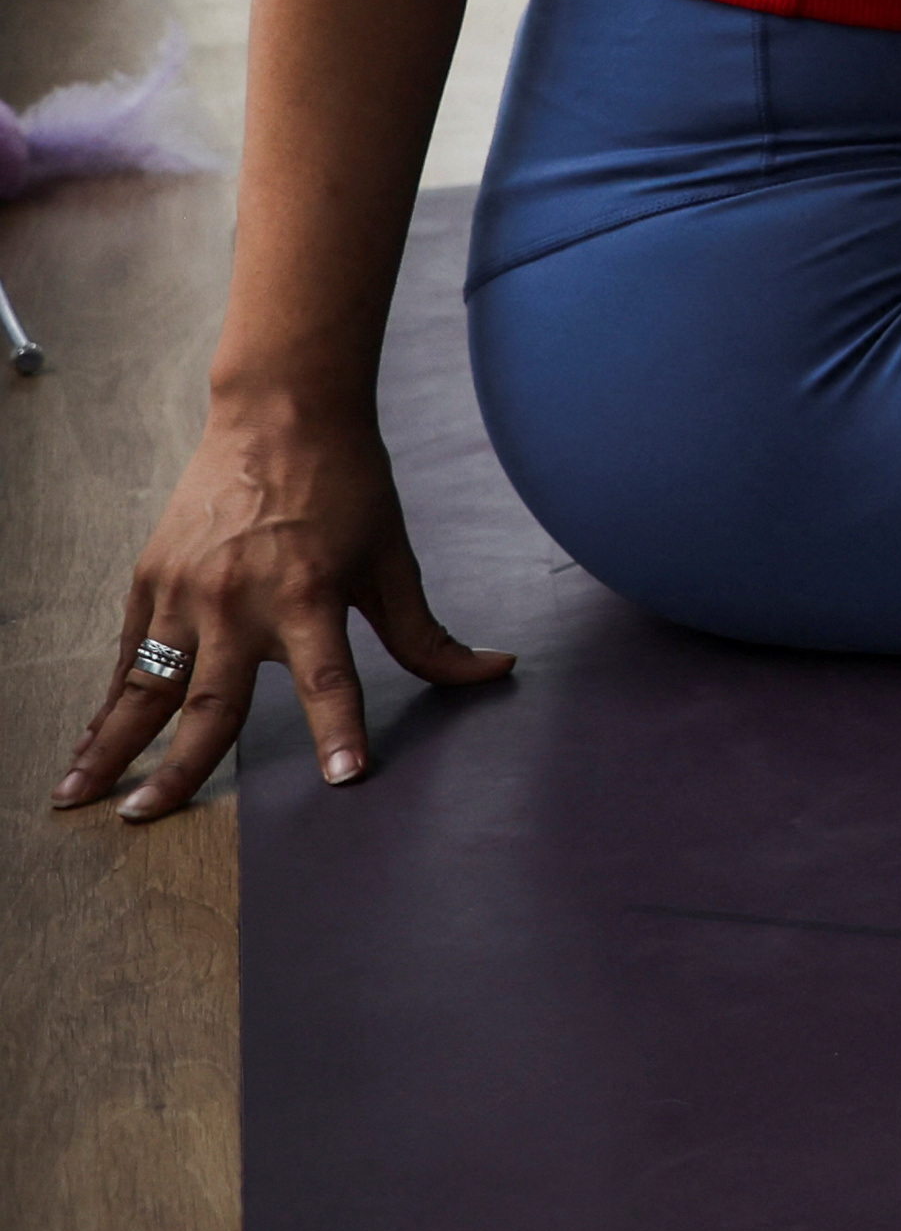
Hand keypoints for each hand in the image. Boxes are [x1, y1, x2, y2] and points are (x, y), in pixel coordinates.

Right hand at [61, 409, 510, 820]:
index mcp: (308, 595)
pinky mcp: (152, 577)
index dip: (340, 731)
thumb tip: (493, 671)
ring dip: (111, 743)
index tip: (344, 779)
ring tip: (78, 794)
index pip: (330, 680)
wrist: (281, 413)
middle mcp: (239, 600)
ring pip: (143, 684)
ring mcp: (186, 590)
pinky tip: (90, 740)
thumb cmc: (347, 486)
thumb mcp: (395, 559)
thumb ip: (428, 633)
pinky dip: (107, 699)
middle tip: (146, 817)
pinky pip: (126, 652)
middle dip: (178, 766)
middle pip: (209, 701)